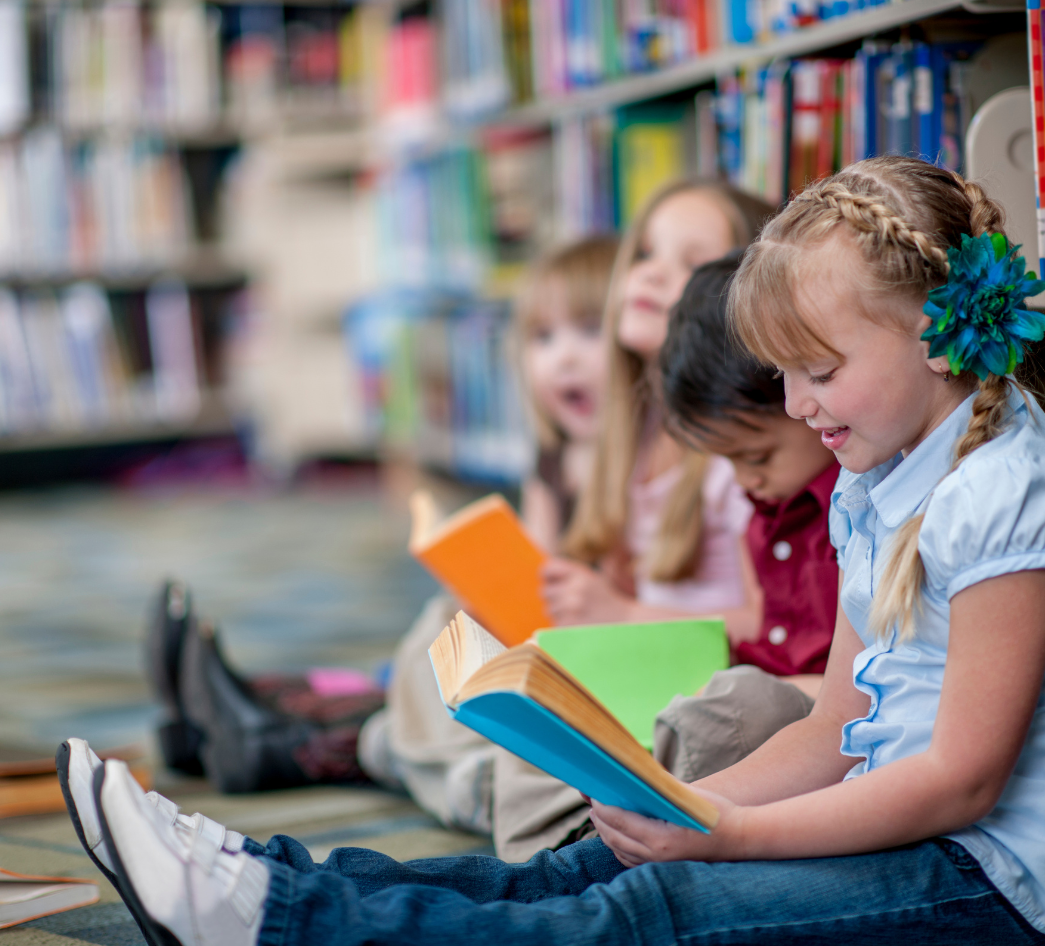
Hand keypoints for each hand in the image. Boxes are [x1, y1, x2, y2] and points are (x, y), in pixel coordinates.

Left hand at [540, 558, 634, 624]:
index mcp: (581, 574)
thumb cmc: (605, 602)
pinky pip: (556, 624)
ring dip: (560, 614)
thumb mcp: (591, 580)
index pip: (547, 569)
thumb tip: (540, 577)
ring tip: (579, 615)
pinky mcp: (570, 627)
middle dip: (554, 598)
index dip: (548, 577)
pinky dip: (564, 626)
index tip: (553, 583)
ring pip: (549, 610)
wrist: (627, 624)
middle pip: (545, 592)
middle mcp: (575, 588)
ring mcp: (572, 609)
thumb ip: (568, 575)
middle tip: (572, 604)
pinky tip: (580, 625)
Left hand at [589, 787, 741, 866]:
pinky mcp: (664, 869)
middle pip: (614, 838)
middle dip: (600, 820)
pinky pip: (632, 861)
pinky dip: (619, 847)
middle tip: (592, 803)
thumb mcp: (687, 795)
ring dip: (607, 834)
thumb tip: (635, 772)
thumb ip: (659, 786)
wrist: (742, 840)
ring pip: (621, 852)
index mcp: (661, 839)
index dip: (603, 807)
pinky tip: (617, 835)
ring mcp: (660, 867)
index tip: (594, 794)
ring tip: (600, 817)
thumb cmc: (717, 813)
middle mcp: (657, 857)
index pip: (619, 821)